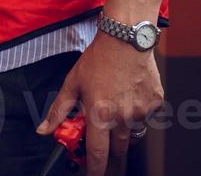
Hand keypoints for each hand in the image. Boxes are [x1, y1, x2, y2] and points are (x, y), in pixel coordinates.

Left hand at [36, 33, 162, 175]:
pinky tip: (130, 91)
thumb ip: (58, 111)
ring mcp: (142, 112)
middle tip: (103, 129)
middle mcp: (122, 117)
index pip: (97, 154)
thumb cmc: (99, 59)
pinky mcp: (156, 103)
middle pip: (118, 148)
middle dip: (110, 146)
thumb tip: (44, 130)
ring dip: (124, 125)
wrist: (126, 38)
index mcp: (100, 115)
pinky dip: (139, 109)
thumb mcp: (72, 83)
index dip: (94, 170)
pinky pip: (147, 115)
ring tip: (116, 100)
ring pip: (133, 131)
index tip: (93, 175)